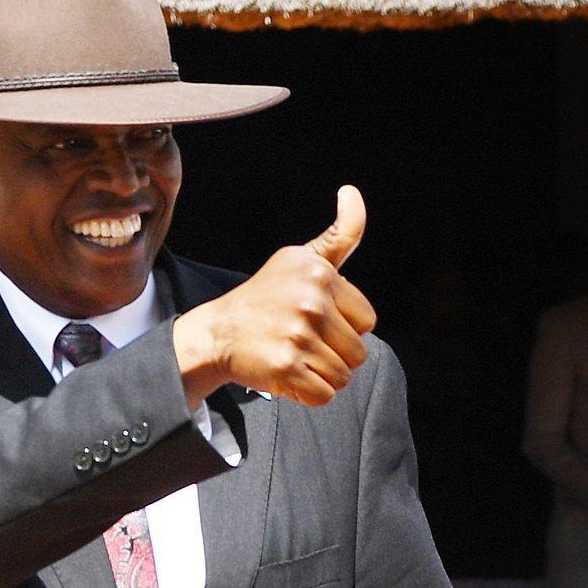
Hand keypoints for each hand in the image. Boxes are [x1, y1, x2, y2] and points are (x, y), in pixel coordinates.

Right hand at [173, 186, 376, 407]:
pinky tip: (289, 374)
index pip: (367, 321)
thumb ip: (340, 234)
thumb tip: (352, 192)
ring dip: (322, 374)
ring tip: (295, 355)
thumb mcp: (303, 259)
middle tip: (302, 340)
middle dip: (335, 353)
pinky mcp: (286, 367)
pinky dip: (309, 393)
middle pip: (358, 352)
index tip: (315, 318)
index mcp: (320, 274)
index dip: (345, 326)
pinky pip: (324, 395)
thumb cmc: (267, 297)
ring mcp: (298, 335)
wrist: (219, 331)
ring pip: (343, 376)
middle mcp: (311, 302)